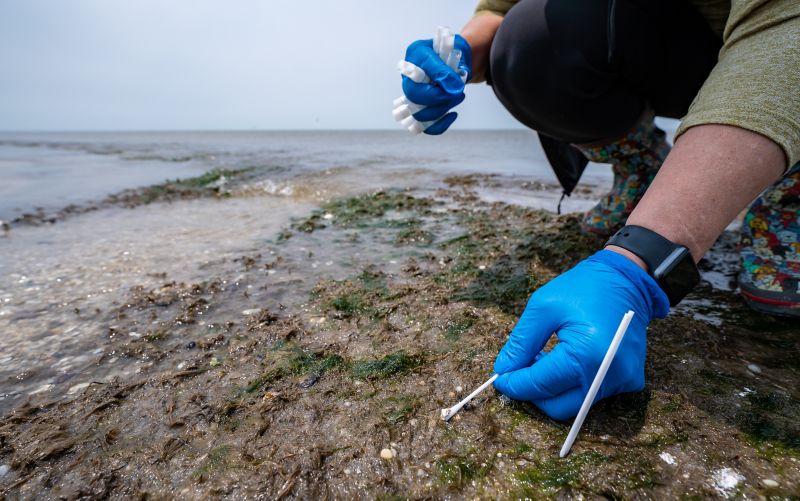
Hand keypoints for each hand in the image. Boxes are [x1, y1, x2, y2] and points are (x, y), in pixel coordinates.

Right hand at [401, 35, 471, 134]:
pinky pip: (426, 126)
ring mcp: (413, 96)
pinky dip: (440, 125)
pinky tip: (452, 115)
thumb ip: (446, 71)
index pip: (415, 75)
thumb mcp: (452, 52)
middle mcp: (409, 78)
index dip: (435, 85)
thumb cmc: (452, 52)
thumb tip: (451, 90)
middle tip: (459, 93)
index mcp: (414, 58)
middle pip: (414, 97)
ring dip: (443, 109)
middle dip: (440, 98)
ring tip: (459, 97)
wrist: (456, 58)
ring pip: (420, 114)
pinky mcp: (421, 110)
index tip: (455, 85)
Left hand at [492, 250, 669, 419]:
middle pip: (558, 406)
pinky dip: (573, 384)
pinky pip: (592, 394)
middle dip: (533, 392)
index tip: (499, 379)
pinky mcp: (630, 380)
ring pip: (575, 403)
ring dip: (553, 388)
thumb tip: (504, 370)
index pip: (541, 384)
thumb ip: (521, 343)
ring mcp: (623, 380)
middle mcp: (607, 374)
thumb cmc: (584, 288)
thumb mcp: (543, 307)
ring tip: (543, 359)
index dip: (515, 384)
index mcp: (586, 354)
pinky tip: (567, 359)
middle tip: (519, 370)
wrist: (626, 281)